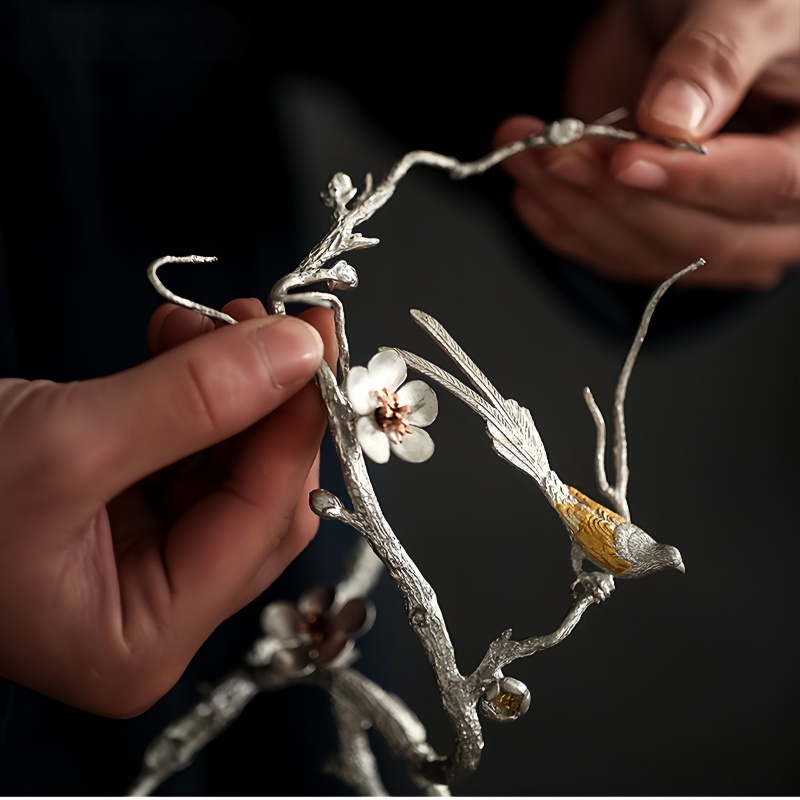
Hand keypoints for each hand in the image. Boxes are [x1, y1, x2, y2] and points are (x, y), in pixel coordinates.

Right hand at [0, 298, 334, 715]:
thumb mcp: (64, 445)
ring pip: (226, 466)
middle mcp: (154, 612)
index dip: (298, 427)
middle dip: (267, 403)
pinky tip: (179, 340)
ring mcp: (138, 564)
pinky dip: (191, 393)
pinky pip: (184, 451)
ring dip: (228, 387)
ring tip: (209, 319)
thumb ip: (193, 400)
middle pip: (257, 497)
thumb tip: (299, 352)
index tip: (316, 343)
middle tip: (273, 324)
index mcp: (144, 637)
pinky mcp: (120, 517)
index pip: (265, 522)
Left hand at [494, 0, 799, 287]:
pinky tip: (533, 197)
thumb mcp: (744, 3)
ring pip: (652, 254)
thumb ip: (716, 56)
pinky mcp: (666, 233)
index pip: (768, 186)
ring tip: (530, 160)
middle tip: (557, 154)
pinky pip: (620, 256)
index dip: (693, 180)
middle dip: (618, 199)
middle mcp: (774, 204)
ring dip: (578, 213)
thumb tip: (673, 118)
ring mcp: (717, 224)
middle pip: (702, 237)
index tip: (625, 160)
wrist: (686, 14)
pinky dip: (568, 229)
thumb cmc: (739, 1)